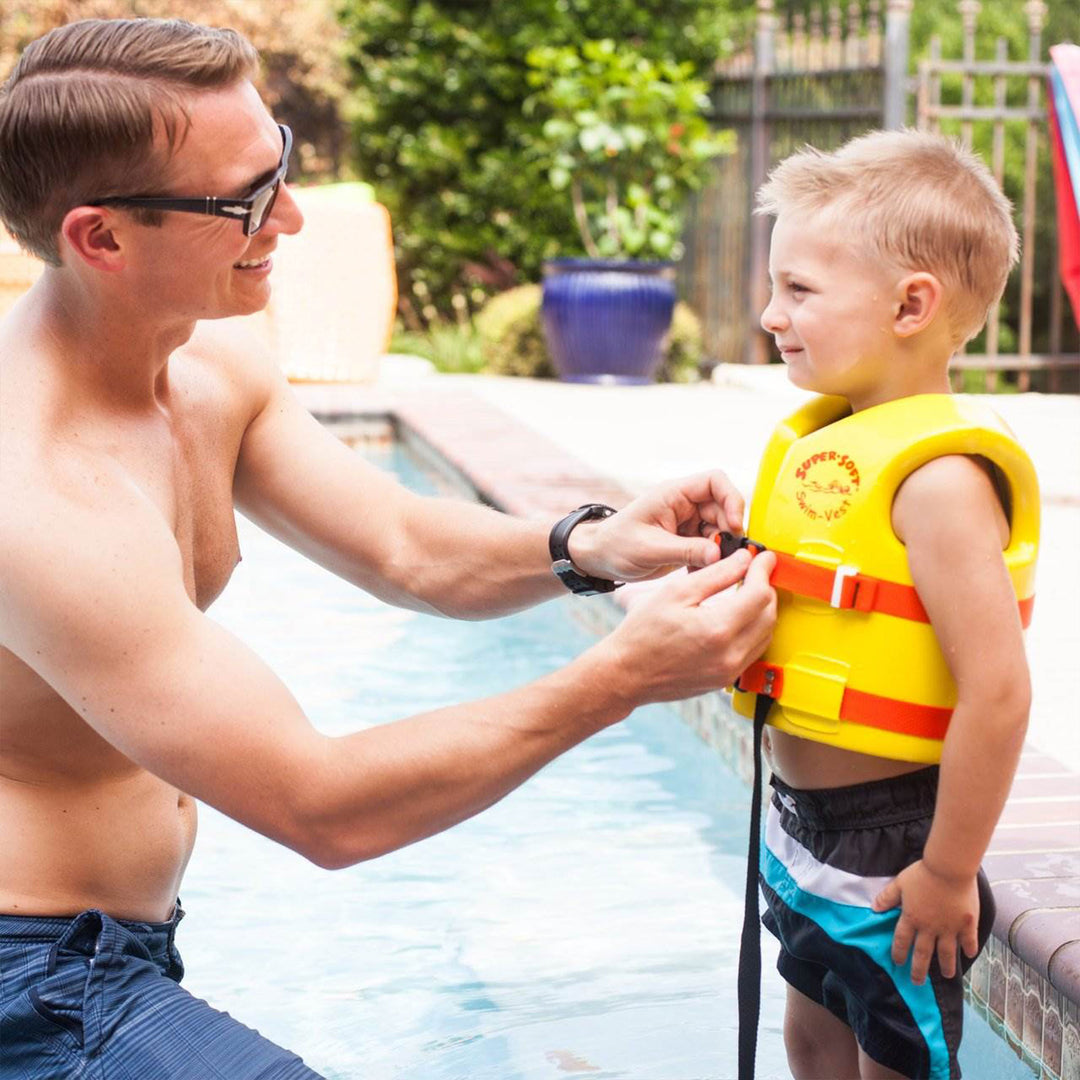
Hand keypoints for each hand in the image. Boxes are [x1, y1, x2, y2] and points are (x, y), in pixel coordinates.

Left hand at [569, 471, 745, 582]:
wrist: (600, 559)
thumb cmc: (617, 546)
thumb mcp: (650, 549)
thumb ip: (686, 551)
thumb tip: (720, 554)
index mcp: (674, 494)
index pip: (715, 481)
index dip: (731, 499)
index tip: (734, 526)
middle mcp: (685, 505)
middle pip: (724, 509)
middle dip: (728, 532)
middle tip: (724, 557)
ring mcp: (688, 523)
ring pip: (721, 531)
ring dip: (721, 550)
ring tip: (709, 569)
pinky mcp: (688, 542)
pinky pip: (711, 547)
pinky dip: (711, 561)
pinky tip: (698, 573)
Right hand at [604, 548, 775, 703]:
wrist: (627, 673)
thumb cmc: (642, 634)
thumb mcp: (676, 592)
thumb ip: (716, 574)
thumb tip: (744, 560)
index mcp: (717, 629)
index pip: (759, 594)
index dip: (763, 570)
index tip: (763, 558)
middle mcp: (730, 654)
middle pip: (768, 614)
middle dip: (766, 588)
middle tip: (756, 571)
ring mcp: (729, 670)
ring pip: (765, 634)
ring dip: (762, 610)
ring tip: (748, 591)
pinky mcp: (725, 679)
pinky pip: (753, 650)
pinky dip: (754, 630)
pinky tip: (740, 617)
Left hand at [872, 860, 980, 983]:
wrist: (949, 868)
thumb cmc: (923, 873)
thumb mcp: (900, 883)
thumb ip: (887, 897)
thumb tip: (874, 908)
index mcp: (912, 918)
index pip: (902, 941)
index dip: (899, 953)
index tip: (898, 963)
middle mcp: (930, 928)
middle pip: (923, 954)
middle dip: (919, 970)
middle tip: (917, 982)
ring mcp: (949, 928)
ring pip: (947, 953)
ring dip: (946, 966)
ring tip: (948, 975)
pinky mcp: (967, 924)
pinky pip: (969, 941)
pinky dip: (969, 949)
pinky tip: (969, 955)